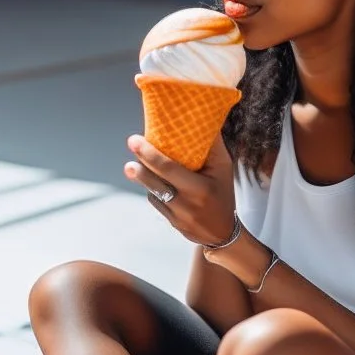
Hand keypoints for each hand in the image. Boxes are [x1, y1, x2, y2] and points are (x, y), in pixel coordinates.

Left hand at [124, 132, 236, 246]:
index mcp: (200, 189)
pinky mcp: (171, 222)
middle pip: (155, 183)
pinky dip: (153, 191)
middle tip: (130, 148)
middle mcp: (187, 204)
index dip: (149, 154)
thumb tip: (204, 122)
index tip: (135, 141)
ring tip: (132, 167)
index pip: (169, 169)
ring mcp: (177, 216)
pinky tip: (152, 182)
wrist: (223, 232)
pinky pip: (156, 203)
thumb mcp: (224, 169)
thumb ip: (213, 147)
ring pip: (153, 193)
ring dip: (143, 178)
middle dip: (139, 167)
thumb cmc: (223, 194)